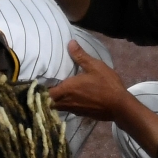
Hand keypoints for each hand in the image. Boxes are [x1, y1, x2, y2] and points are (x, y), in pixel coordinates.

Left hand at [51, 40, 157, 156]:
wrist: (119, 106)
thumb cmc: (106, 84)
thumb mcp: (95, 66)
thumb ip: (80, 56)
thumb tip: (70, 43)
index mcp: (66, 89)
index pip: (45, 93)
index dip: (40, 89)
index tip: (38, 83)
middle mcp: (66, 102)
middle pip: (49, 102)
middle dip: (45, 97)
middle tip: (45, 88)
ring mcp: (73, 110)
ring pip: (57, 107)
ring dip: (55, 101)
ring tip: (55, 93)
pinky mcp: (81, 115)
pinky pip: (67, 110)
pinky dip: (65, 106)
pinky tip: (70, 99)